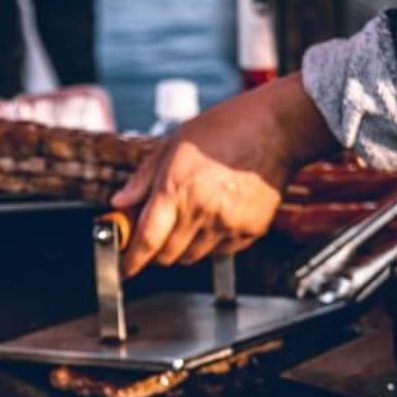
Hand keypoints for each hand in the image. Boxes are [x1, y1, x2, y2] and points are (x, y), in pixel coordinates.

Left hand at [112, 72, 336, 276]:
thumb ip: (143, 179)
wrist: (276, 129)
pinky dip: (211, 243)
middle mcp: (200, 212)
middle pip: (167, 256)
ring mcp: (227, 224)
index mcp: (176, 189)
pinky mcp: (249, 231)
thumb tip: (120, 203)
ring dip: (182, 247)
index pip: (146, 241)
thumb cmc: (226, 128)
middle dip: (155, 251)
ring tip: (191, 216)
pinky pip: (221, 252)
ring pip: (192, 257)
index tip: (124, 268)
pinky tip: (216, 216)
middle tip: (156, 235)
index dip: (131, 260)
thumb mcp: (173, 144)